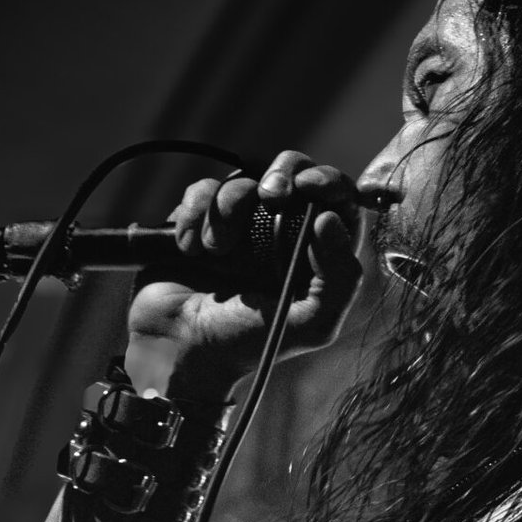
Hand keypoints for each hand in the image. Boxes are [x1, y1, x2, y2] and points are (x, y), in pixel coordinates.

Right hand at [126, 151, 363, 409]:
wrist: (181, 351)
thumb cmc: (249, 344)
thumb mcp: (311, 324)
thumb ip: (339, 278)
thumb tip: (330, 218)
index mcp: (314, 255)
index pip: (337, 199)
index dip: (329, 182)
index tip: (310, 186)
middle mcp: (279, 234)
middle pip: (294, 170)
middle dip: (284, 172)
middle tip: (272, 195)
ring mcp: (237, 225)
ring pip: (243, 179)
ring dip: (229, 207)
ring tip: (218, 251)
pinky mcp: (198, 222)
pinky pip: (201, 191)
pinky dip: (195, 216)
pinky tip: (192, 250)